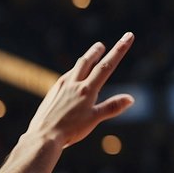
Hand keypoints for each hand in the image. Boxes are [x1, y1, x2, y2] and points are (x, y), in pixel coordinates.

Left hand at [24, 33, 134, 147]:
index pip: (107, 65)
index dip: (119, 49)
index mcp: (87, 89)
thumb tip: (131, 98)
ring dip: (84, 61)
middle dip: (96, 51)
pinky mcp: (52, 93)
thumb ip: (112, 107)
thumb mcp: (94, 119)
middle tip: (100, 45)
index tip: (127, 36)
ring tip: (89, 59)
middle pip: (87, 61)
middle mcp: (73, 83)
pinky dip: (72, 74)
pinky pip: (65, 79)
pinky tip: (72, 80)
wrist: (42, 136)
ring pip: (75, 69)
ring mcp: (60, 87)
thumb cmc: (70, 130)